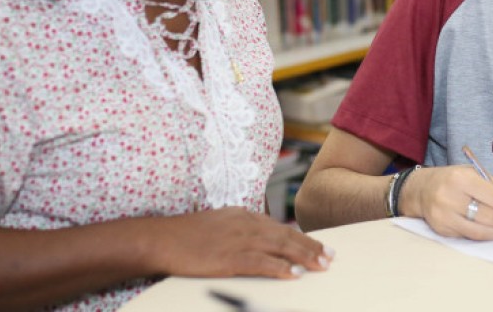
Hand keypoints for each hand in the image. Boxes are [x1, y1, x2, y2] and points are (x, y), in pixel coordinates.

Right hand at [145, 207, 333, 278]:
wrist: (162, 238)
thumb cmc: (185, 235)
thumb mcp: (219, 223)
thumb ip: (240, 229)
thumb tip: (258, 239)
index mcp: (244, 216)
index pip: (280, 228)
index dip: (303, 237)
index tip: (319, 245)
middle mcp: (247, 224)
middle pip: (287, 236)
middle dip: (311, 247)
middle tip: (330, 257)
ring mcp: (240, 240)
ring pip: (281, 248)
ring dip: (304, 257)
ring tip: (321, 265)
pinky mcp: (230, 258)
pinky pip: (262, 264)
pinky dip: (280, 269)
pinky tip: (294, 275)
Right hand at [400, 165, 492, 240]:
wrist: (422, 190)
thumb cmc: (455, 180)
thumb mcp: (477, 176)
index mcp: (461, 178)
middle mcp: (449, 197)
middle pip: (489, 216)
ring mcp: (443, 216)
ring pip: (480, 232)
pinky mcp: (442, 230)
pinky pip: (470, 237)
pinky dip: (487, 236)